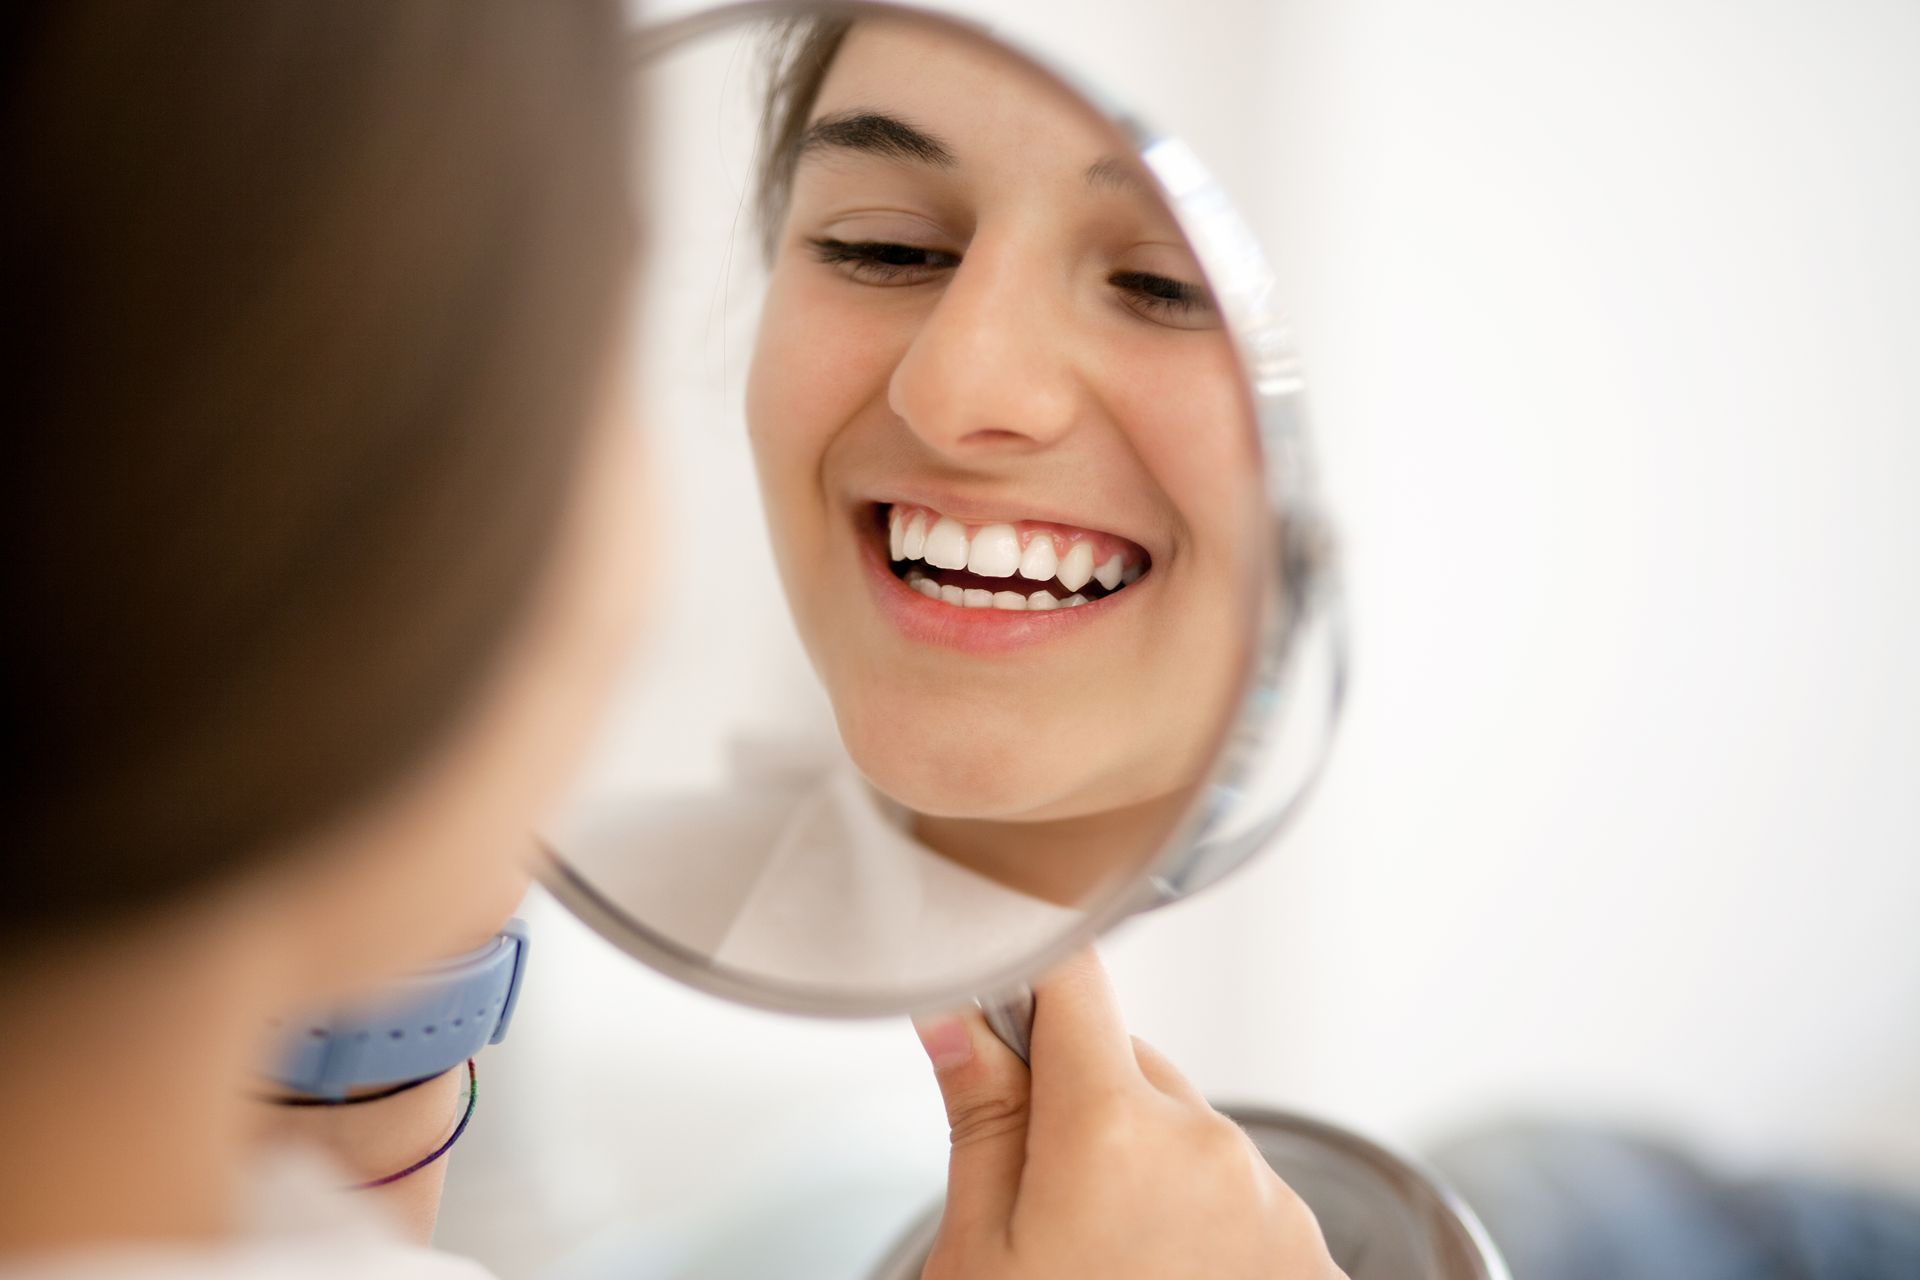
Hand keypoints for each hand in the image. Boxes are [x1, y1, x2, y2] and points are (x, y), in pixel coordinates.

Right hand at [913, 951, 1345, 1278]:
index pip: (1072, 979)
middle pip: (1127, 1064)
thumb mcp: (979, 1253)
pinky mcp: (1310, 1256)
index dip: (1027, 981)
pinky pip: (1238, 1194)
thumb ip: (980, 1117)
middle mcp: (1207, 1145)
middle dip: (1075, 1100)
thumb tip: (955, 1013)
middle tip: (1033, 1198)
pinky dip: (1196, 1220)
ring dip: (1140, 1165)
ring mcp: (1270, 1201)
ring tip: (1100, 1266)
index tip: (998, 1006)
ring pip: (1183, 1132)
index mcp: (1110, 1127)